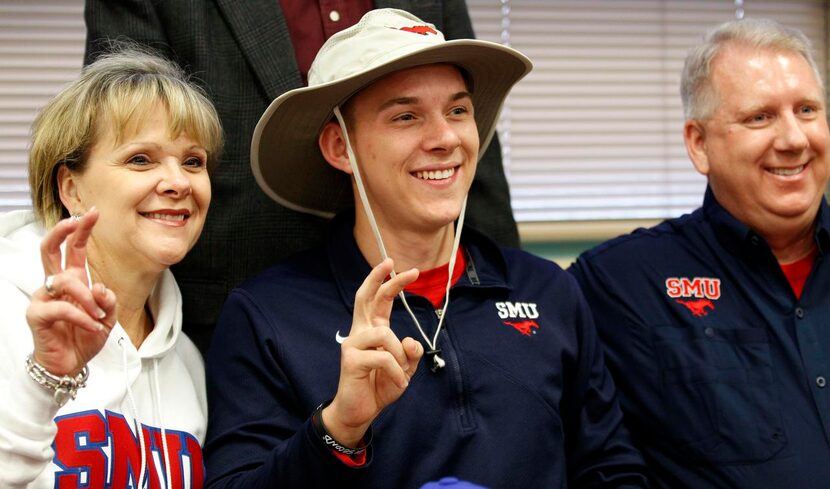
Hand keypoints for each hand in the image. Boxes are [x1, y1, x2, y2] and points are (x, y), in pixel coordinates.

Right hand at [25, 208, 116, 375]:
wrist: (70, 364)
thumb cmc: (84, 337)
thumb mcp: (107, 318)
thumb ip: (108, 300)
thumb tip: (99, 287)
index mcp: (73, 280)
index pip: (74, 249)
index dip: (81, 230)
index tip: (93, 213)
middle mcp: (55, 285)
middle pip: (49, 250)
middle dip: (61, 231)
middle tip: (75, 220)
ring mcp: (43, 298)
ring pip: (64, 281)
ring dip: (87, 297)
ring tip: (99, 315)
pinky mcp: (37, 315)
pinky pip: (62, 308)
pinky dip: (82, 317)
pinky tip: (92, 326)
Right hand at [323, 258, 423, 446]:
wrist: (360, 412)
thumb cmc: (380, 387)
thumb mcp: (404, 369)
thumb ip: (411, 354)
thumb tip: (410, 341)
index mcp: (371, 330)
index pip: (377, 299)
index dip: (388, 282)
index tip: (404, 269)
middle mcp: (359, 332)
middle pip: (366, 297)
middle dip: (380, 279)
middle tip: (394, 265)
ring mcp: (352, 344)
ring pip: (385, 335)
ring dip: (400, 356)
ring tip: (401, 374)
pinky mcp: (351, 360)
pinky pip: (383, 358)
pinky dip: (396, 372)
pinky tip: (396, 384)